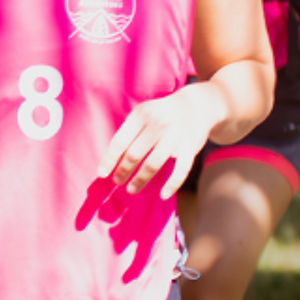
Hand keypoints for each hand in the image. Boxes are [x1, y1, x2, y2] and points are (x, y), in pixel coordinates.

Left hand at [98, 88, 218, 197]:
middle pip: (134, 154)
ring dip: (140, 180)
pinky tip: (163, 195)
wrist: (197, 105)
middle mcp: (158, 124)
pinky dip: (172, 184)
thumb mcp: (143, 113)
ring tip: (131, 189)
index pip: (120, 141)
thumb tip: (110, 161)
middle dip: (123, 171)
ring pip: (153, 163)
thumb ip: (129, 132)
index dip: (109, 160)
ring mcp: (175, 136)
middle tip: (117, 181)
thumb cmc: (161, 114)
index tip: (102, 174)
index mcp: (141, 115)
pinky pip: (181, 170)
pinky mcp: (191, 147)